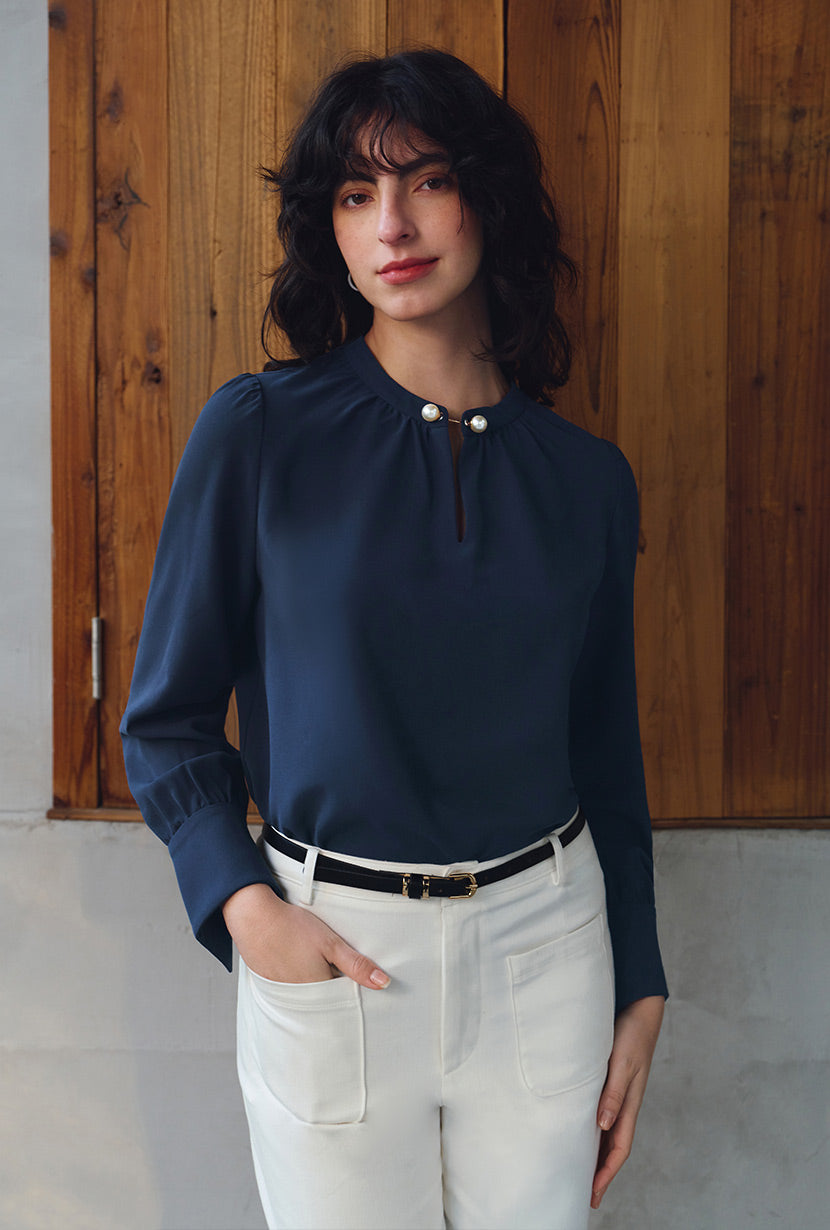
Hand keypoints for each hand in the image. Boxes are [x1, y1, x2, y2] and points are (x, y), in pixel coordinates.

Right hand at [221, 882, 390, 988]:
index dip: (351, 989)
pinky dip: (297, 982)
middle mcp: (300, 999)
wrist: (253, 916)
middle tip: (335, 970)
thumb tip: (383, 983)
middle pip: (325, 1001)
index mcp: (318, 990)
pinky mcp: (270, 984)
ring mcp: (282, 993)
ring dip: (315, 987)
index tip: (355, 979)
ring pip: (308, 996)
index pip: (343, 1000)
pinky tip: (296, 965)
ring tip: (313, 965)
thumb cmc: (292, 927)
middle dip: (333, 990)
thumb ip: (356, 965)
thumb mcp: (330, 943)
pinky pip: (290, 991)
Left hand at [591, 994, 663, 1209]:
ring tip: (577, 1171)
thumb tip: (603, 1125)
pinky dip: (590, 1129)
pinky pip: (599, 1113)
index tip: (593, 1194)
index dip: (606, 1173)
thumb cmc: (631, 1034)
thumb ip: (613, 1093)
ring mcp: (616, 1094)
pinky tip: (577, 1131)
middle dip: (599, 1172)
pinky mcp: (608, 1082)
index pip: (618, 1149)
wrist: (638, 1009)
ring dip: (594, 1153)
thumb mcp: (622, 1063)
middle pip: (611, 1147)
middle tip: (583, 1194)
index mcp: (629, 1104)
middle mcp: (623, 1104)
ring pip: (605, 1133)